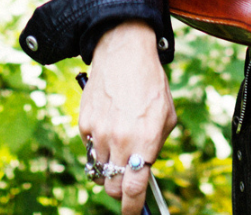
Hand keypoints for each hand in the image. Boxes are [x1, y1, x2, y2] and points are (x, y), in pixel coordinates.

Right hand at [80, 21, 176, 214]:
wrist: (124, 52)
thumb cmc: (151, 84)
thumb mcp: (165, 117)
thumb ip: (155, 147)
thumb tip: (143, 171)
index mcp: (144, 140)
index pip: (133, 189)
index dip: (131, 209)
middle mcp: (119, 140)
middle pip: (112, 186)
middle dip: (119, 190)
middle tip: (126, 180)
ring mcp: (98, 132)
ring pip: (98, 170)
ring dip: (108, 168)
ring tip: (118, 147)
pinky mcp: (84, 123)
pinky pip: (89, 148)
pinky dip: (98, 146)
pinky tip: (108, 125)